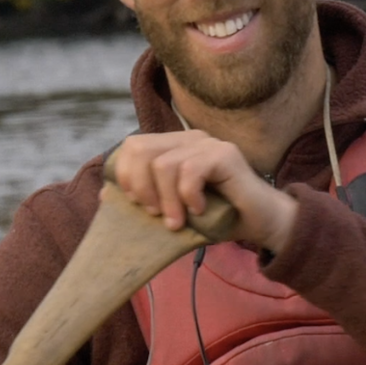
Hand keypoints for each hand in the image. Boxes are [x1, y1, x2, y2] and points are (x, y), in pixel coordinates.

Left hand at [106, 129, 299, 252]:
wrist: (262, 225)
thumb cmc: (217, 218)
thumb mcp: (173, 210)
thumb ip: (144, 200)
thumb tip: (103, 195)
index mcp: (173, 147)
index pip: (132, 146)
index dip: (126, 176)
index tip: (139, 205)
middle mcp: (188, 139)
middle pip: (139, 149)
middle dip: (140, 187)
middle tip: (155, 214)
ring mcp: (208, 143)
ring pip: (163, 164)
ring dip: (166, 201)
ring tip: (178, 221)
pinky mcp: (225, 154)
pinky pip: (189, 171)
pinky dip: (188, 196)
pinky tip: (199, 209)